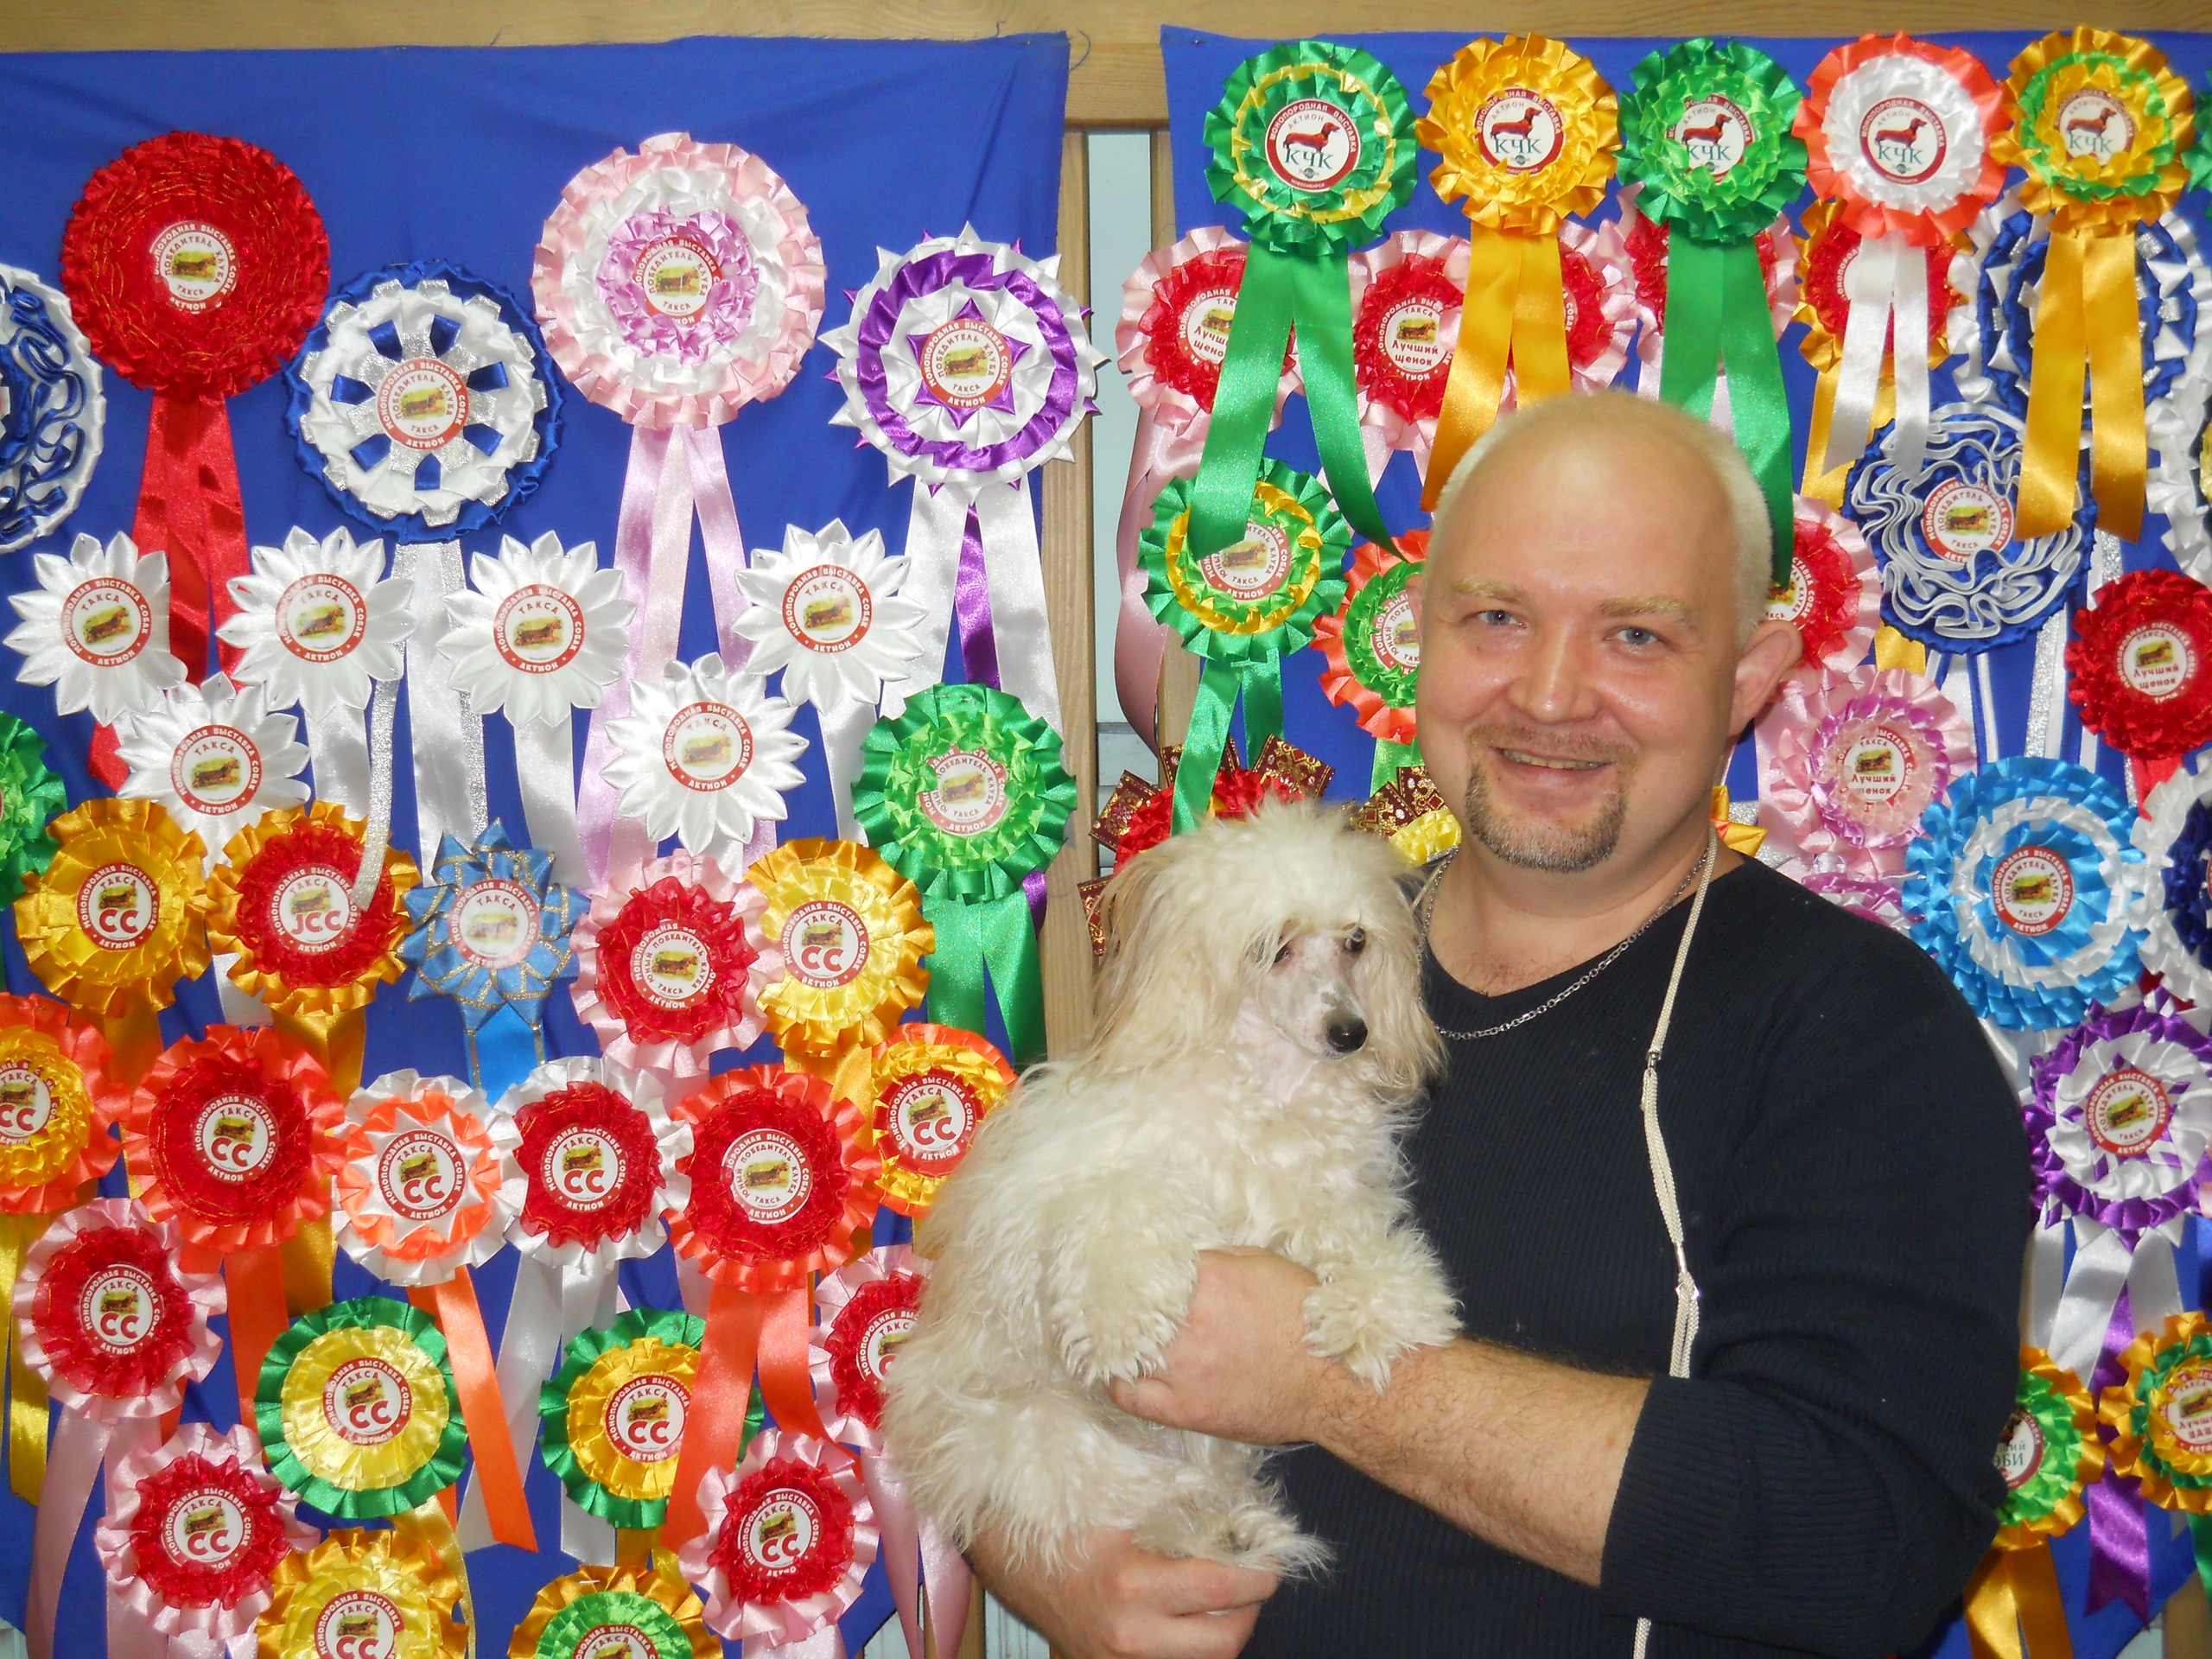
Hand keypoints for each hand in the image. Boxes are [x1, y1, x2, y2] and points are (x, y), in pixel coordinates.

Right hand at [972, 1526, 1275, 1658]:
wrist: (1006, 1553)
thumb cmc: (1063, 1516)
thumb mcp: (1121, 1503)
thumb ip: (1179, 1508)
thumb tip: (1237, 1513)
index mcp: (1133, 1586)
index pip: (1223, 1591)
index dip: (1259, 1575)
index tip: (1271, 1560)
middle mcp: (1130, 1635)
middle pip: (1225, 1641)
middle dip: (1251, 1610)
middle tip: (1256, 1581)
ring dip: (1225, 1631)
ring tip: (1228, 1599)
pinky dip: (1192, 1645)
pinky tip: (1192, 1617)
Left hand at [1109, 1248, 1350, 1445]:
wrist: (1334, 1382)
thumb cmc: (1306, 1319)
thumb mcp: (1266, 1265)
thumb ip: (1220, 1258)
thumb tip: (1188, 1261)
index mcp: (1208, 1278)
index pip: (1148, 1265)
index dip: (1137, 1268)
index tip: (1123, 1268)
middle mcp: (1188, 1321)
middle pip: (1128, 1303)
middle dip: (1117, 1299)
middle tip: (1104, 1297)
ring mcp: (1183, 1368)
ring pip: (1123, 1347)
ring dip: (1116, 1338)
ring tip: (1110, 1333)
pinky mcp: (1185, 1408)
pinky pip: (1129, 1395)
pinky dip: (1117, 1381)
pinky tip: (1119, 1371)